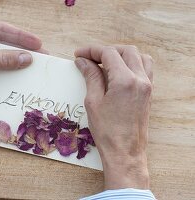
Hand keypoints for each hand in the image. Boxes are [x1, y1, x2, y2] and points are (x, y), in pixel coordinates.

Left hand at [0, 21, 42, 115]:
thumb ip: (3, 59)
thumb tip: (27, 58)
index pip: (2, 30)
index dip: (21, 36)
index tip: (37, 43)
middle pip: (5, 44)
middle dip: (22, 50)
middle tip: (41, 55)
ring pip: (3, 60)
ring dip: (17, 64)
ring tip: (34, 68)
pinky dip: (9, 76)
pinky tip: (20, 79)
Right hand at [74, 45, 152, 189]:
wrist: (124, 152)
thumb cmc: (107, 131)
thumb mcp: (93, 101)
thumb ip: (91, 77)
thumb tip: (83, 61)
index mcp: (125, 80)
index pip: (109, 54)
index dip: (92, 50)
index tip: (79, 54)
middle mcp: (140, 79)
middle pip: (125, 51)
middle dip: (106, 50)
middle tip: (90, 58)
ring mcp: (147, 86)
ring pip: (138, 57)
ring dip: (121, 55)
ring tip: (105, 62)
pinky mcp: (148, 93)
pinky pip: (144, 68)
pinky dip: (131, 63)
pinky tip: (118, 72)